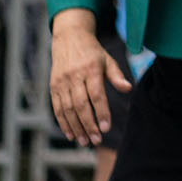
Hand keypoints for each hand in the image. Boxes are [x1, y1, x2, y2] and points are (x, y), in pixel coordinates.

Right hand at [48, 9, 130, 145]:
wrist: (69, 39)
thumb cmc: (93, 52)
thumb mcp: (108, 60)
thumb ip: (117, 75)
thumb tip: (129, 88)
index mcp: (91, 69)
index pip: (96, 95)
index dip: (101, 112)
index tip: (106, 128)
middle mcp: (74, 77)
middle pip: (80, 105)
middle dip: (88, 124)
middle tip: (96, 140)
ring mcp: (61, 82)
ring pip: (67, 109)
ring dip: (75, 127)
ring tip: (84, 141)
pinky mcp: (53, 87)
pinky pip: (56, 108)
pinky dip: (63, 122)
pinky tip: (70, 134)